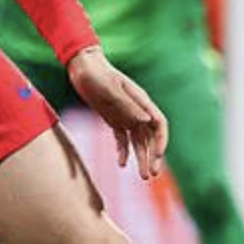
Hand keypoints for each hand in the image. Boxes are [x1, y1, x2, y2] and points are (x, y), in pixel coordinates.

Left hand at [68, 46, 167, 179]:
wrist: (82, 67)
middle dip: (152, 156)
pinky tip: (121, 164)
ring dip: (141, 158)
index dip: (161, 141)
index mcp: (141, 100)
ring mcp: (126, 115)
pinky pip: (122, 139)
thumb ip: (127, 105)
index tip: (157, 156)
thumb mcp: (110, 89)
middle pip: (150, 136)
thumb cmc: (96, 74)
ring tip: (142, 176)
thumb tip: (146, 120)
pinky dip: (123, 152)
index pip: (159, 124)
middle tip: (150, 174)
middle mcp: (136, 110)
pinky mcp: (113, 119)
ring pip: (138, 141)